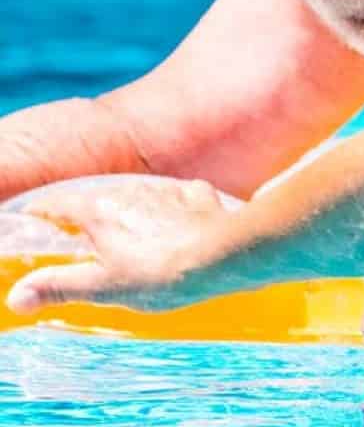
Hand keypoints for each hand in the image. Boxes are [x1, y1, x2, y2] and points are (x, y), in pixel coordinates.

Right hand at [5, 175, 233, 313]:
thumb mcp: (103, 287)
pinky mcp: (196, 194)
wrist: (222, 255)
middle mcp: (130, 191)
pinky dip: (172, 211)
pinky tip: (178, 227)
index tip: (34, 223)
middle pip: (98, 199)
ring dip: (130, 212)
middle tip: (83, 239)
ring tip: (132, 236)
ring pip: (138, 196)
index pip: (57, 204)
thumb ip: (59, 286)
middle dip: (88, 217)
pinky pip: (177, 198)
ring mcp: (165, 190)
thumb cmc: (159, 273)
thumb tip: (17, 295)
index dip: (42, 214)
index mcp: (100, 211)